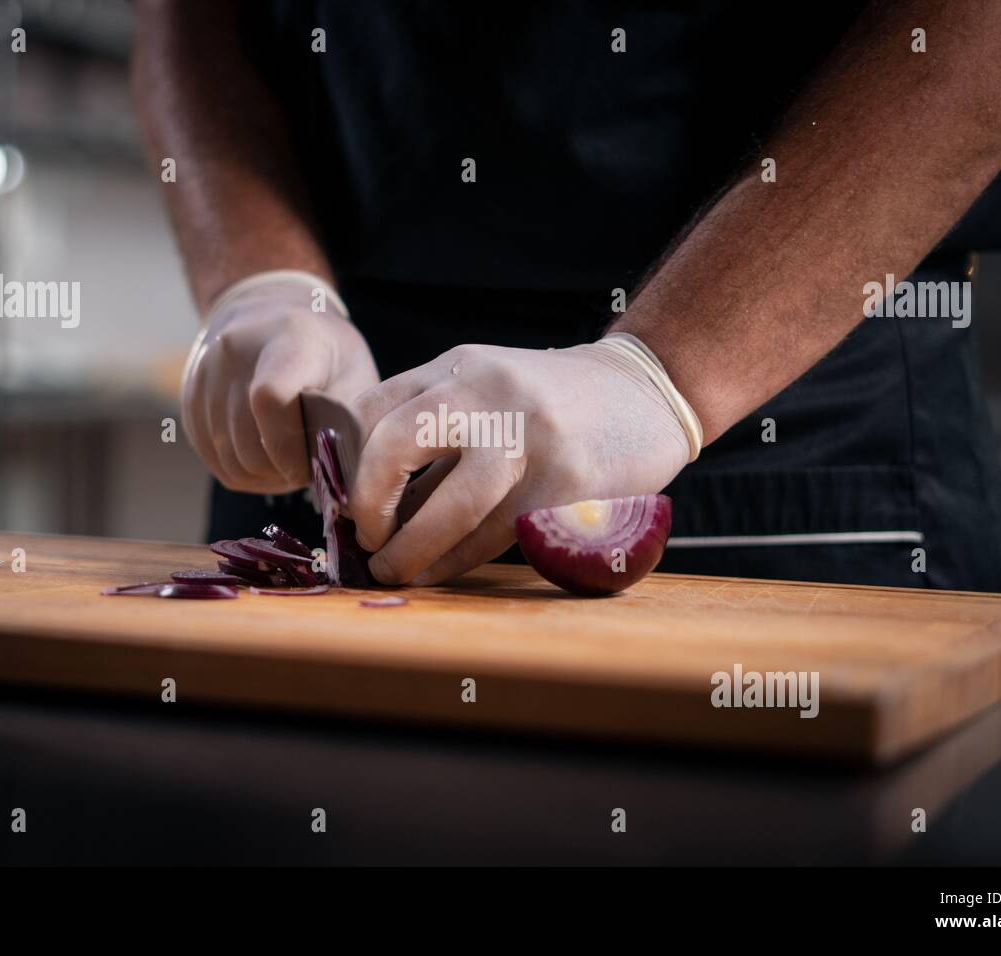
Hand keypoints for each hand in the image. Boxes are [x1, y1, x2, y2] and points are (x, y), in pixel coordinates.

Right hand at [181, 273, 378, 492]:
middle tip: (307, 468)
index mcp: (287, 339)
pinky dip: (242, 471)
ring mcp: (205, 374)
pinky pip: (213, 458)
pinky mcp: (189, 398)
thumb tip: (335, 473)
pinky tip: (267, 458)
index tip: (310, 462)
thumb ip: (348, 421)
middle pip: (248, 443)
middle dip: (281, 470)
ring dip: (263, 476)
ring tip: (290, 463)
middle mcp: (234, 352)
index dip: (289, 447)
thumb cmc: (325, 351)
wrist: (270, 311)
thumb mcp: (355, 373)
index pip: (270, 399)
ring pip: (229, 459)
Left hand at [351, 340, 691, 584]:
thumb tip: (375, 502)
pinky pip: (496, 536)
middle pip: (396, 445)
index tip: (351, 500)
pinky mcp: (565, 484)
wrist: (649, 390)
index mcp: (461, 367)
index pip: (376, 409)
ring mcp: (530, 437)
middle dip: (369, 503)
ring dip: (410, 551)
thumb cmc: (554, 403)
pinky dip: (458, 562)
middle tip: (365, 537)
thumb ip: (439, 428)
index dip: (353, 463)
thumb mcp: (491, 387)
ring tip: (395, 569)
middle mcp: (489, 393)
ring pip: (449, 508)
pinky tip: (442, 571)